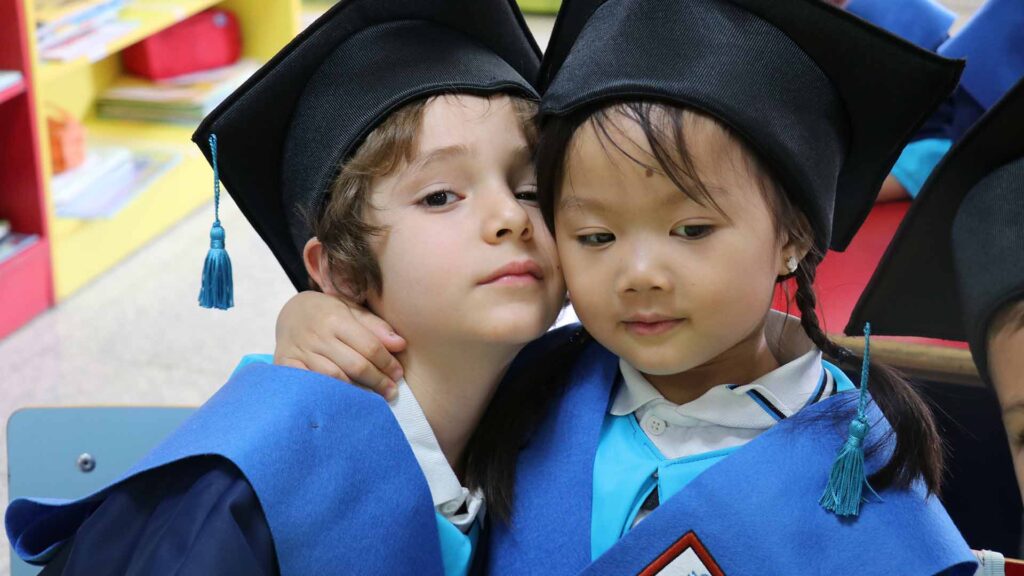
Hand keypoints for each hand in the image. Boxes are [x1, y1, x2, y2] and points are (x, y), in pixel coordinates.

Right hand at [274, 291, 405, 399]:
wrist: (290, 312)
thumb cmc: (329, 313)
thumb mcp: (352, 310)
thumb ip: (376, 326)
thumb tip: (400, 345)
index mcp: (336, 318)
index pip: (369, 346)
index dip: (387, 363)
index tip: (398, 374)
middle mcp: (317, 335)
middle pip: (354, 365)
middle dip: (377, 381)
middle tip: (391, 392)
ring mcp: (300, 351)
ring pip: (333, 378)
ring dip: (356, 392)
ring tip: (372, 400)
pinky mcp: (285, 364)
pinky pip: (309, 385)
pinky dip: (327, 394)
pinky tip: (342, 401)